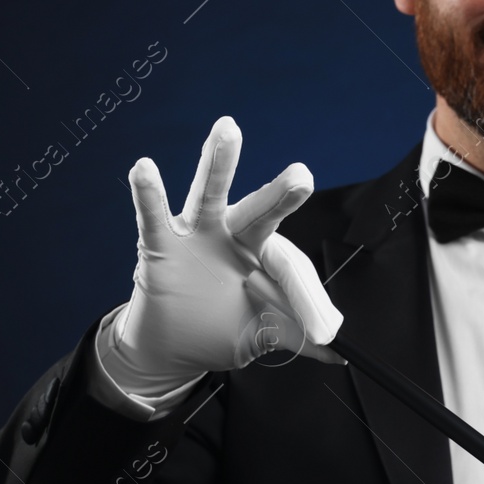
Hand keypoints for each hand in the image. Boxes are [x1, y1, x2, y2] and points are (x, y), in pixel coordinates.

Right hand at [105, 115, 343, 393]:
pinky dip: (148, 194)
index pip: (290, 266)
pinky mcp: (161, 246)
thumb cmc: (223, 329)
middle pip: (260, 210)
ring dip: (218, 164)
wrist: (174, 346)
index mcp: (263, 255)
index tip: (325, 332)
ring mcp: (197, 237)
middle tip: (302, 176)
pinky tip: (144, 168)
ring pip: (209, 195)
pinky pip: (154, 217)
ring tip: (227, 129)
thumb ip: (298, 337)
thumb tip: (340, 354)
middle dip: (280, 195)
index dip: (308, 299)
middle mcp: (233, 236)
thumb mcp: (265, 335)